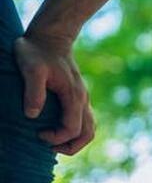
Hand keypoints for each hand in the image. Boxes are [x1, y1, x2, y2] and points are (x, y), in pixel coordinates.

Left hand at [13, 31, 95, 154]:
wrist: (51, 36)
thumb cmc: (37, 51)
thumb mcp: (31, 69)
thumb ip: (33, 92)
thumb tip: (32, 115)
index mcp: (74, 96)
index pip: (72, 129)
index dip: (56, 138)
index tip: (37, 133)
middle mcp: (83, 100)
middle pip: (88, 134)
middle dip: (70, 146)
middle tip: (48, 146)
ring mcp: (83, 98)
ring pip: (90, 129)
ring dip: (74, 140)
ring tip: (54, 141)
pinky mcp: (78, 96)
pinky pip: (84, 120)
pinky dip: (75, 131)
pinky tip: (57, 128)